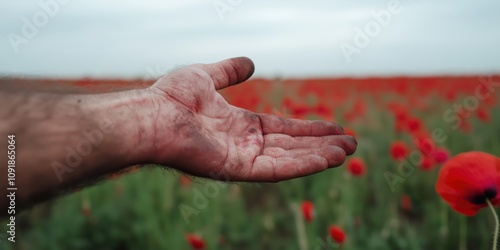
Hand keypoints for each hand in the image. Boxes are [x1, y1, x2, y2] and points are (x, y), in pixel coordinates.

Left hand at [142, 57, 356, 181]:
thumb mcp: (207, 76)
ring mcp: (242, 159)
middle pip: (291, 146)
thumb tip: (250, 62)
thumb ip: (229, 71)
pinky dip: (302, 165)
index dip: (308, 129)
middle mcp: (244, 145)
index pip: (282, 130)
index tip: (334, 127)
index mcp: (239, 126)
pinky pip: (276, 169)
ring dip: (319, 156)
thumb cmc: (173, 97)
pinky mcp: (237, 170)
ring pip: (289, 159)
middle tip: (351, 143)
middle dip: (321, 144)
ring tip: (347, 151)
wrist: (152, 114)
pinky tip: (326, 159)